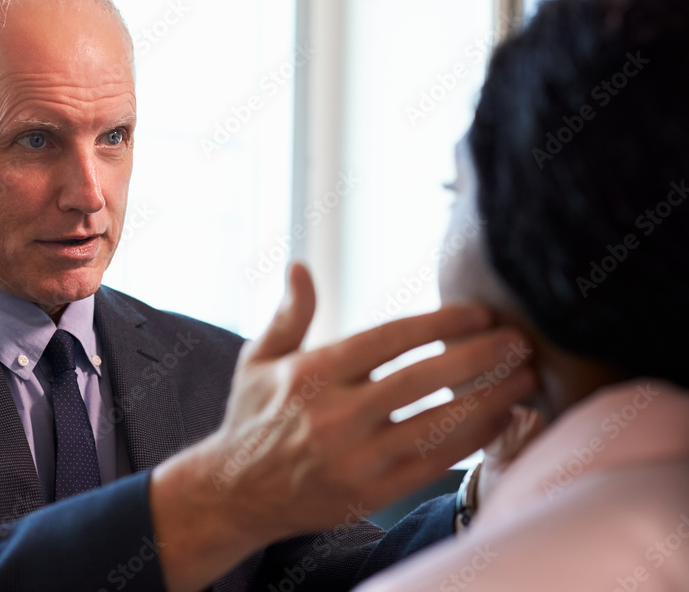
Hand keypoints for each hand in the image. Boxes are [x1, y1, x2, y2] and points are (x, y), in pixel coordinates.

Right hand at [150, 263, 535, 591]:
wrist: (235, 492)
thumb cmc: (251, 418)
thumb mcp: (257, 359)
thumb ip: (289, 314)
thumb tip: (300, 266)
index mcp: (313, 373)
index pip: (390, 339)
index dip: (440, 323)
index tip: (479, 313)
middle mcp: (336, 414)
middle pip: (424, 378)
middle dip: (479, 356)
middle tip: (519, 341)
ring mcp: (356, 457)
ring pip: (438, 423)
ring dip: (489, 398)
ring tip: (524, 378)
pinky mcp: (371, 493)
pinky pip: (434, 464)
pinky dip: (473, 441)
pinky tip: (499, 420)